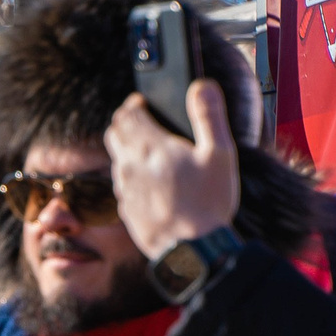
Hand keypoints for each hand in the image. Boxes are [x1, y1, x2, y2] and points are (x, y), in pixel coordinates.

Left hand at [105, 80, 239, 260]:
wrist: (192, 251)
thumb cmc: (209, 202)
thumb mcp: (220, 154)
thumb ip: (209, 116)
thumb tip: (201, 84)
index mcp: (150, 148)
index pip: (127, 115)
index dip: (134, 104)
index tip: (145, 102)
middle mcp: (129, 166)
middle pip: (114, 133)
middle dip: (126, 121)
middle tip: (143, 119)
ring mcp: (124, 189)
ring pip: (116, 158)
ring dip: (127, 146)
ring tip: (150, 146)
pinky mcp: (126, 208)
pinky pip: (121, 183)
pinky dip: (131, 172)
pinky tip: (150, 178)